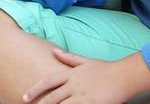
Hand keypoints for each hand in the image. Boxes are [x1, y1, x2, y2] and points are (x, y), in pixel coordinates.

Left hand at [22, 51, 140, 103]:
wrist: (124, 75)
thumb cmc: (106, 69)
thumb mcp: (85, 61)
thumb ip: (68, 58)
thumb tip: (54, 51)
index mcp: (72, 74)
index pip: (48, 81)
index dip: (36, 89)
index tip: (25, 96)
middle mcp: (74, 85)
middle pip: (53, 97)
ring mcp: (83, 95)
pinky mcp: (91, 103)